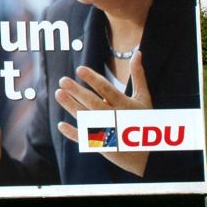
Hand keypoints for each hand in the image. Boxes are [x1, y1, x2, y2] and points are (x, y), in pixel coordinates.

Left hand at [54, 51, 150, 176]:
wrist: (148, 153)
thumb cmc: (144, 120)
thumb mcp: (143, 98)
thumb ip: (138, 76)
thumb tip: (137, 52)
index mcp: (125, 105)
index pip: (107, 90)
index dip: (93, 79)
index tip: (80, 69)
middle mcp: (115, 118)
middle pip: (93, 103)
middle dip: (77, 92)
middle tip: (62, 80)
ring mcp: (108, 132)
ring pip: (86, 118)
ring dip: (71, 106)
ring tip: (58, 93)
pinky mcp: (101, 144)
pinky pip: (85, 139)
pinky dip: (73, 133)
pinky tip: (60, 124)